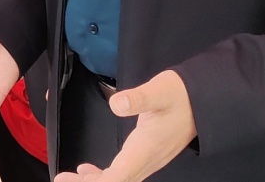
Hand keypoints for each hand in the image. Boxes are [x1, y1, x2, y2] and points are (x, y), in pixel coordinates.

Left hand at [54, 70, 196, 181]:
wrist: (203, 101)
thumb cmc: (181, 95)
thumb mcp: (159, 91)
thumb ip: (139, 98)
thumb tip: (117, 105)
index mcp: (146, 149)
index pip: (119, 176)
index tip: (72, 179)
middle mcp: (146, 161)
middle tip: (61, 179)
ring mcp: (147, 160)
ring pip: (119, 180)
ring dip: (95, 181)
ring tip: (68, 178)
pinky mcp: (146, 155)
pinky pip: (123, 174)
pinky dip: (104, 176)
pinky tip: (87, 172)